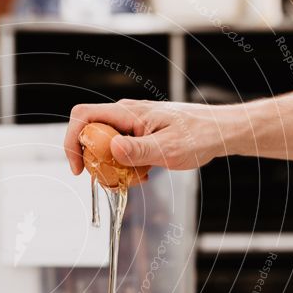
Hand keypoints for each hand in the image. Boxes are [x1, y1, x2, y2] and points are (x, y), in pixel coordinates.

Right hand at [64, 99, 242, 173]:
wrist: (220, 132)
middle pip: (89, 133)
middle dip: (92, 160)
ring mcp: (131, 124)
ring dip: (110, 166)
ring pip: (104, 144)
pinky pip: (119, 150)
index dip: (72, 141)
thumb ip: (139, 149)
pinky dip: (124, 166)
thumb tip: (112, 148)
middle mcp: (125, 114)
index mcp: (128, 112)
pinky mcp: (138, 134)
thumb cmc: (200, 136)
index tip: (79, 169)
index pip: (83, 116)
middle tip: (109, 180)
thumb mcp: (169, 148)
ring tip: (134, 178)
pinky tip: (143, 174)